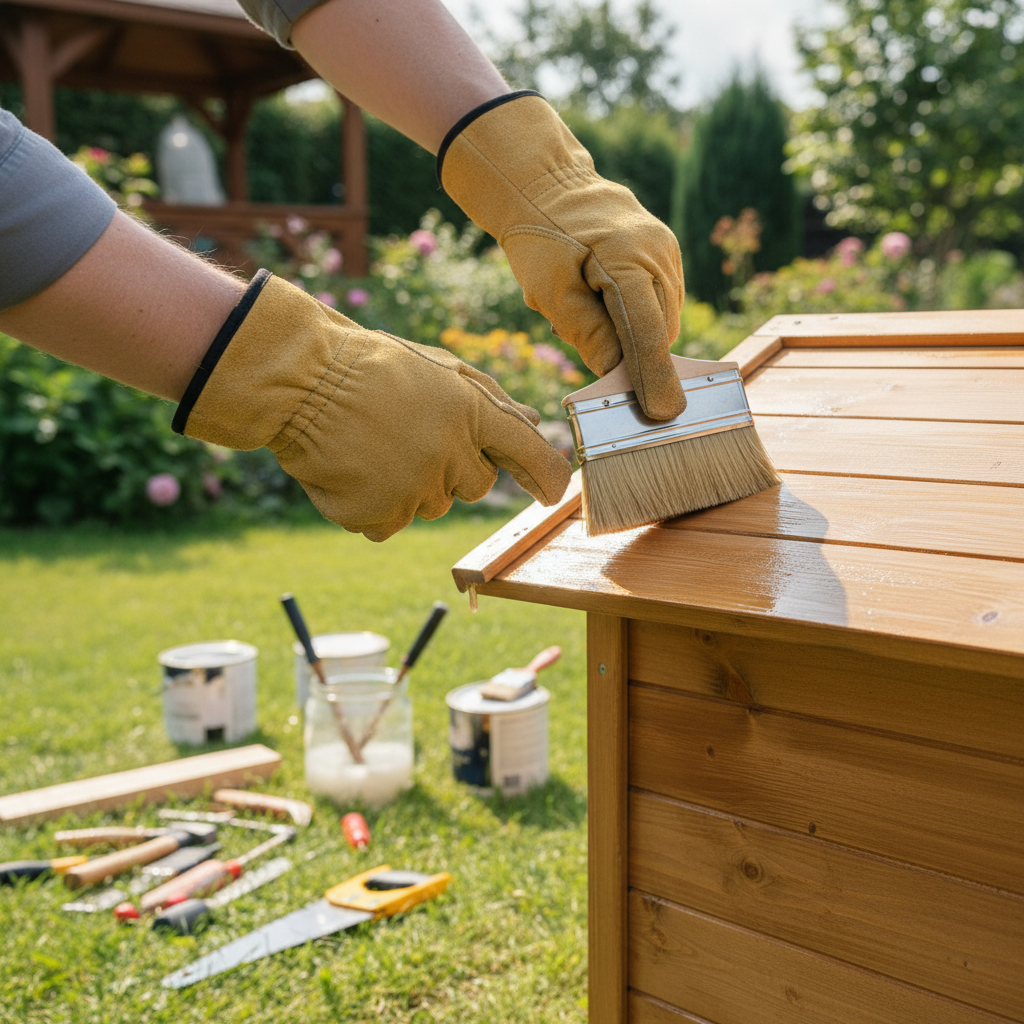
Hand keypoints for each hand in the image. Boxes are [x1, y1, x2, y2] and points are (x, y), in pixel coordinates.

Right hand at [174, 273, 571, 539]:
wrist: (298, 381)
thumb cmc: (371, 366)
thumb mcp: (438, 368)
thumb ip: (491, 399)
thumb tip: (534, 422)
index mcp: (471, 412)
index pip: (529, 453)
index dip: (547, 476)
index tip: (553, 493)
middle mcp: (449, 455)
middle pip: (476, 487)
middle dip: (455, 469)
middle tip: (413, 438)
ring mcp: (412, 490)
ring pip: (431, 506)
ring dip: (411, 485)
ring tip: (374, 447)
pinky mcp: (377, 516)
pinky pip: (391, 524)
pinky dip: (375, 507)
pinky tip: (355, 472)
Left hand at [439, 93, 685, 420]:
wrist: (545, 184)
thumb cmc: (541, 237)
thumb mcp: (551, 292)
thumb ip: (587, 334)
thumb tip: (617, 377)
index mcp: (628, 260)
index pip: (648, 332)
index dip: (654, 378)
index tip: (661, 414)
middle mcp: (659, 253)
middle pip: (660, 331)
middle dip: (636, 357)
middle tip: (596, 363)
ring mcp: (666, 251)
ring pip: (661, 319)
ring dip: (634, 336)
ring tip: (589, 314)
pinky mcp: (664, 254)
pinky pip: (658, 302)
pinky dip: (636, 317)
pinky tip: (602, 303)